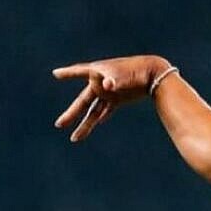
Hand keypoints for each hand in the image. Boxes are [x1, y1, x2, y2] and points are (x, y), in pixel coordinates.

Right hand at [53, 54, 167, 142]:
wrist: (154, 74)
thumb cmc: (136, 71)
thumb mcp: (123, 75)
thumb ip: (114, 80)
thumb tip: (108, 85)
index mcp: (97, 72)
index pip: (78, 72)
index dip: (67, 73)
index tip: (55, 73)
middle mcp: (100, 83)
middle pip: (82, 101)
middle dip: (71, 114)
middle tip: (59, 124)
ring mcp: (109, 92)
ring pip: (93, 111)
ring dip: (85, 124)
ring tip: (74, 138)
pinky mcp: (118, 99)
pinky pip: (106, 110)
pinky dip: (102, 117)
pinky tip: (96, 124)